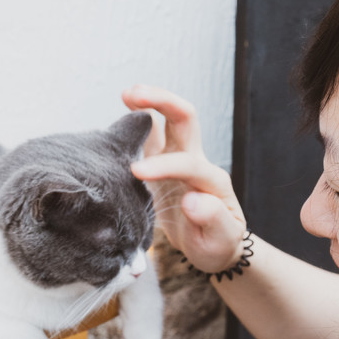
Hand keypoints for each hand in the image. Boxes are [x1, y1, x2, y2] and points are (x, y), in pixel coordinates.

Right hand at [121, 85, 246, 272]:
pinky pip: (149, 138)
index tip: (136, 172)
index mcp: (211, 180)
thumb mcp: (220, 240)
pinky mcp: (161, 165)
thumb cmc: (217, 244)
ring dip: (148, 103)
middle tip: (131, 94)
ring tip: (126, 94)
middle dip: (161, 100)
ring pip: (166, 121)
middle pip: (184, 118)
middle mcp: (195, 161)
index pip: (187, 163)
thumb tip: (193, 199)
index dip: (163, 164)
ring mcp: (177, 159)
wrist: (214, 245)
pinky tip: (118, 120)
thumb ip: (212, 220)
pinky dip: (135, 124)